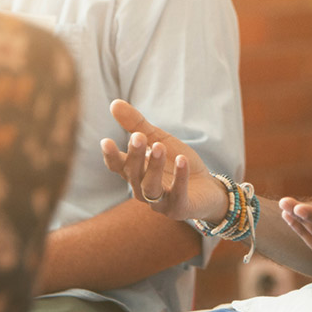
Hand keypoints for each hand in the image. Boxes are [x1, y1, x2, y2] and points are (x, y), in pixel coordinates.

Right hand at [100, 100, 227, 222]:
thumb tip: (114, 103)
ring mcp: (160, 202)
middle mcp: (142, 189)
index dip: (110, 155)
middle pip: (133, 174)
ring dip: (154, 167)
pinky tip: (182, 160)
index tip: (106, 141)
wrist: (206, 187)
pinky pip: (178, 194)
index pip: (117, 166)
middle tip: (137, 136)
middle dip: (135, 155)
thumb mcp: (158, 139)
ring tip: (159, 147)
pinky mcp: (179, 208)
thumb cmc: (175, 162)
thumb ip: (137, 125)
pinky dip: (179, 177)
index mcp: (135, 172)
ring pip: (151, 187)